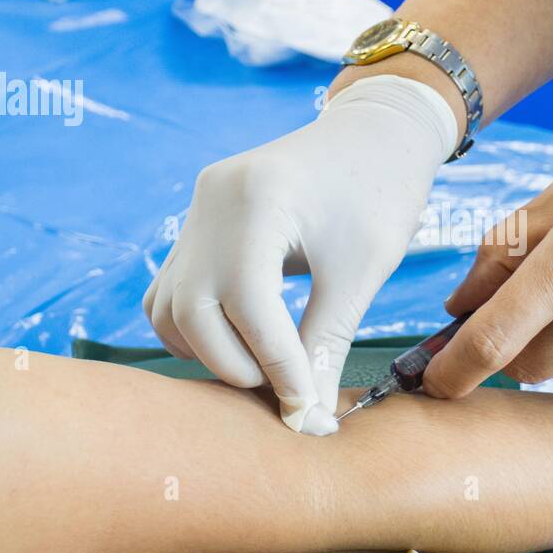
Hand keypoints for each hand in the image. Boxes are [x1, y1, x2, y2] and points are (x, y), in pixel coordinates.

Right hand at [142, 75, 457, 434]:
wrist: (375, 134)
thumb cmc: (381, 193)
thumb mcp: (363, 269)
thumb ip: (327, 342)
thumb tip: (307, 418)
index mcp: (257, 198)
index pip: (247, 303)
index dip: (275, 364)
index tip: (306, 410)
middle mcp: (211, 202)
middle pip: (194, 311)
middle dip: (239, 366)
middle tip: (290, 393)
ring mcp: (197, 211)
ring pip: (171, 309)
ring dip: (212, 353)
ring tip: (270, 368)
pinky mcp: (197, 225)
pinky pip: (172, 292)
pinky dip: (199, 329)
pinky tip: (245, 342)